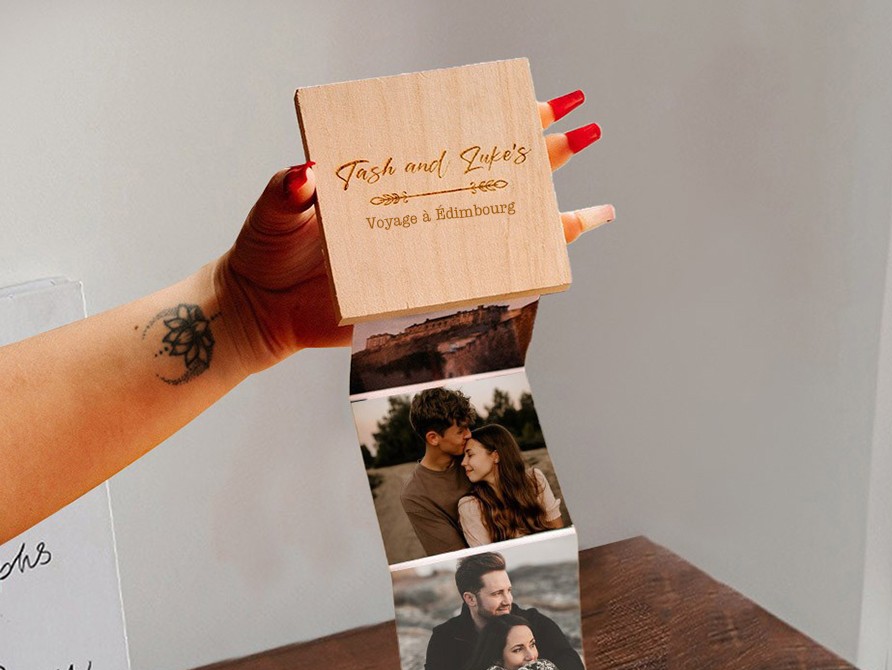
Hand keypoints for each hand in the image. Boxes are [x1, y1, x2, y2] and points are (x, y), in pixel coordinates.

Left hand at [216, 88, 611, 373]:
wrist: (263, 309)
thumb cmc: (268, 250)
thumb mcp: (277, 207)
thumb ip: (291, 189)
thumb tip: (307, 176)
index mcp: (391, 179)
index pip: (449, 145)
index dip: (494, 124)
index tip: (537, 105)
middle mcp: (416, 213)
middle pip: (488, 183)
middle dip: (542, 160)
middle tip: (584, 133)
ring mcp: (423, 256)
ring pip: (496, 238)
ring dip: (548, 224)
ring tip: (594, 212)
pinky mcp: (420, 297)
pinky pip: (475, 289)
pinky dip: (515, 279)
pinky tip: (554, 268)